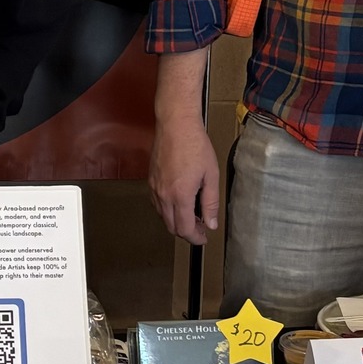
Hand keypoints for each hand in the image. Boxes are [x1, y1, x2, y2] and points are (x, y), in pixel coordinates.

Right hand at [150, 112, 219, 244]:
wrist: (175, 125)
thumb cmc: (194, 145)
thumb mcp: (211, 175)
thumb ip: (210, 202)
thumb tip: (211, 223)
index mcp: (180, 196)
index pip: (185, 229)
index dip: (195, 238)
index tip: (203, 238)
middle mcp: (164, 195)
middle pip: (172, 227)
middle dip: (186, 232)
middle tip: (201, 228)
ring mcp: (155, 188)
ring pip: (163, 216)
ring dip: (176, 221)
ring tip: (192, 214)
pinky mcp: (151, 180)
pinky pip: (157, 204)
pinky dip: (168, 210)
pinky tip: (179, 202)